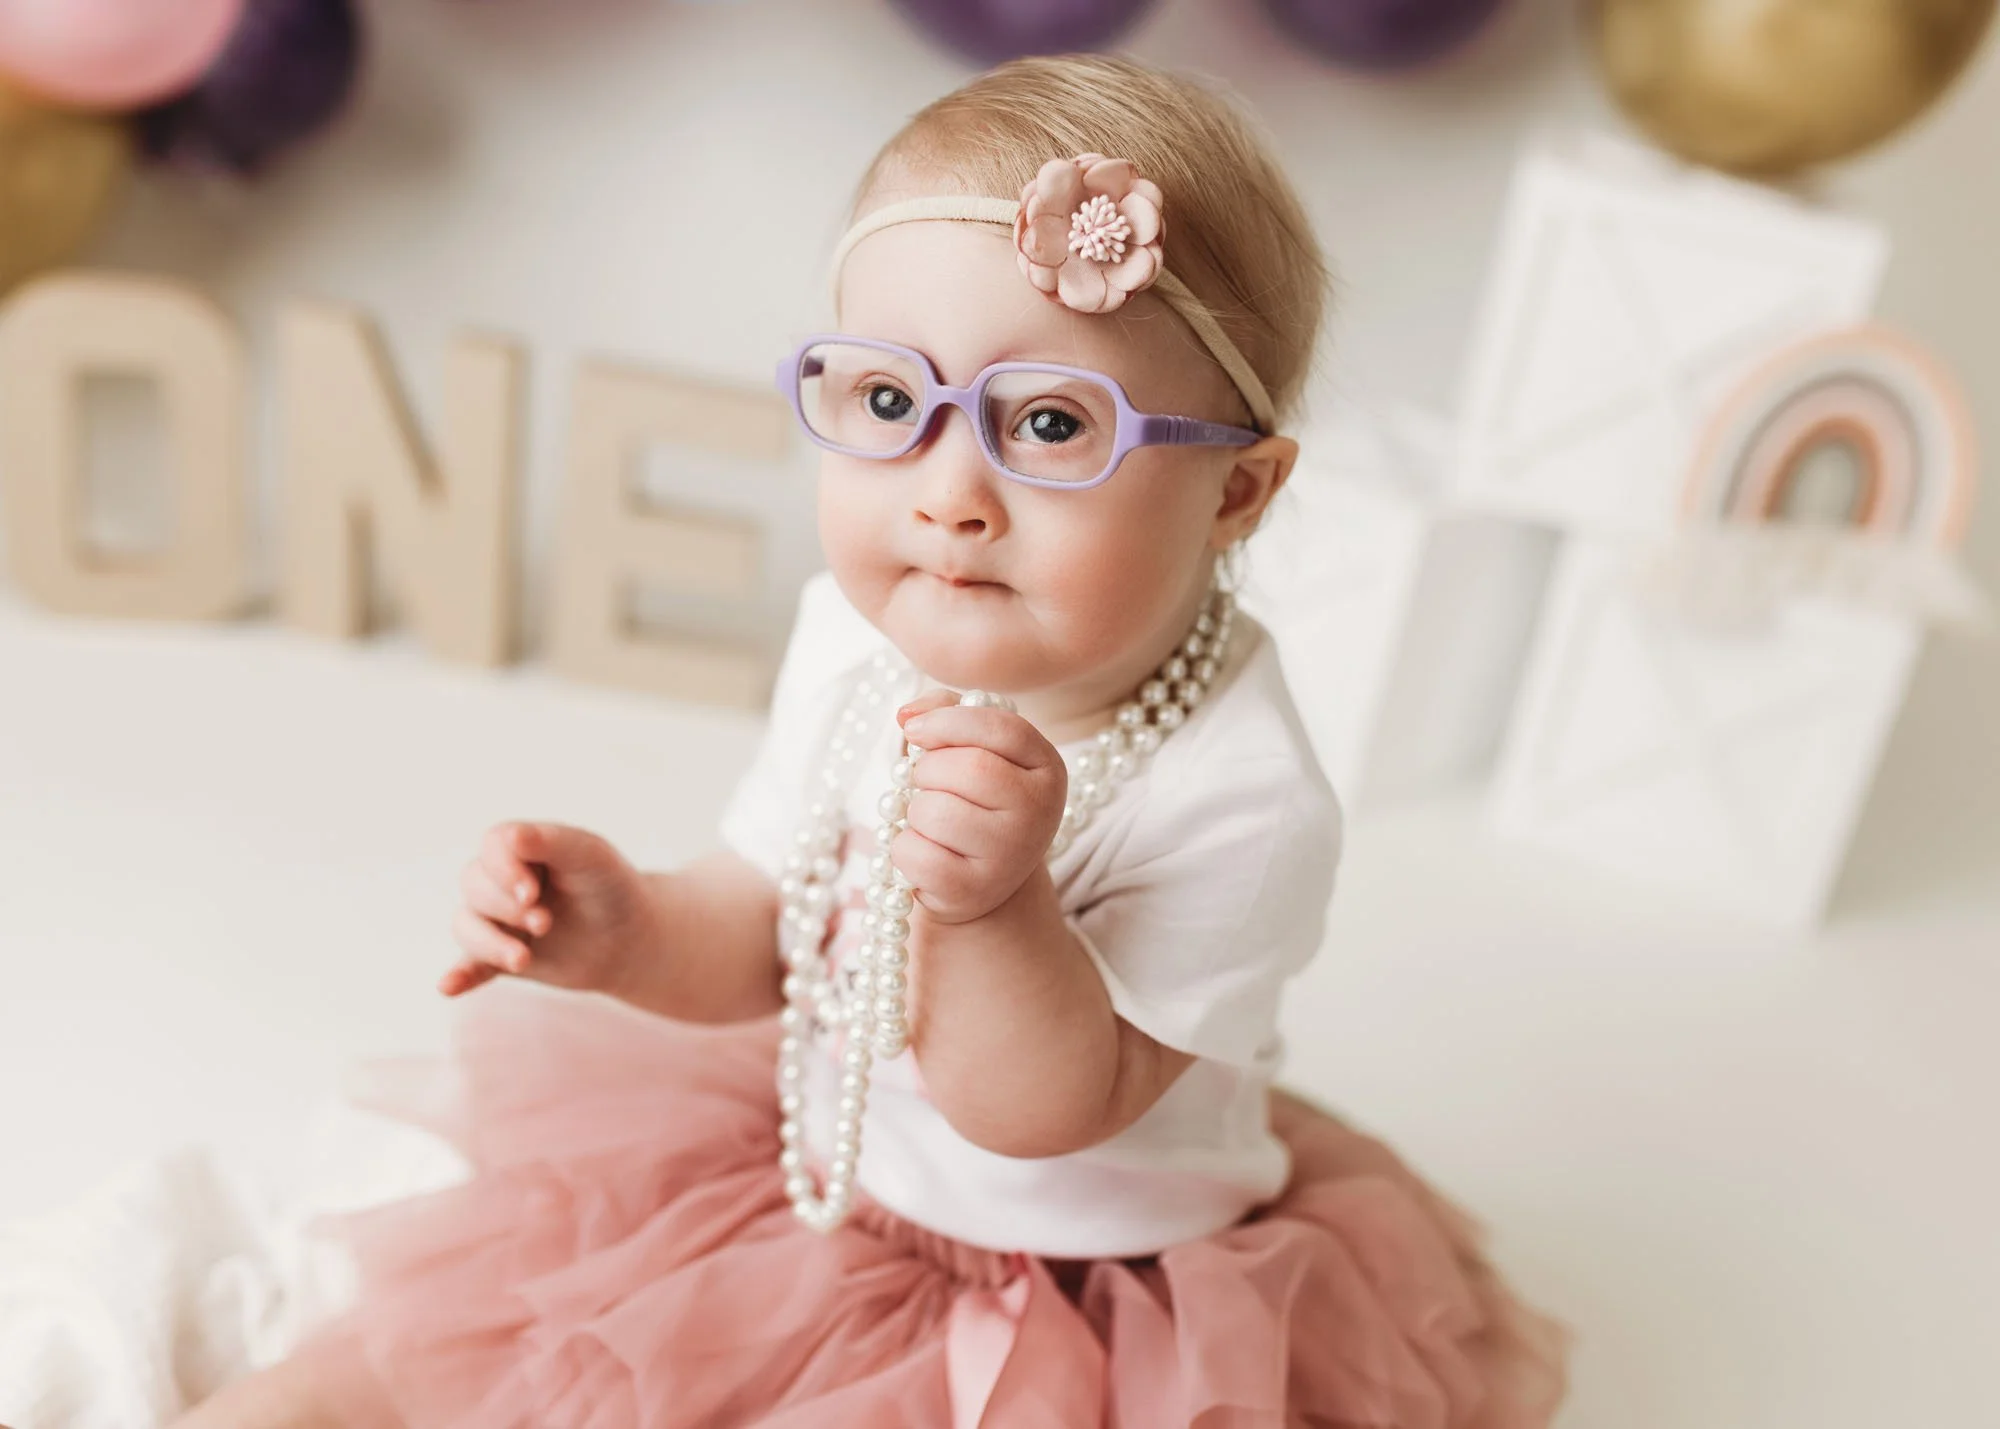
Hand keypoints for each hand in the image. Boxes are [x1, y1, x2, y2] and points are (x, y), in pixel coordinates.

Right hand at [441, 821, 659, 997]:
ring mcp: (497, 920)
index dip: (504, 870)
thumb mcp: (590, 857)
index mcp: (522, 847)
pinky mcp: (499, 957)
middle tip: (546, 924)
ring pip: (465, 925)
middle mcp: (501, 880)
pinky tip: (448, 987)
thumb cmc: (611, 886)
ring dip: (489, 943)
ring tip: (523, 959)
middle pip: (474, 885)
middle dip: (505, 907)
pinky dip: (458, 975)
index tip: (532, 893)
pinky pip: (469, 965)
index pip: (492, 847)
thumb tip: (508, 836)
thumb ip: (551, 842)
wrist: (632, 938)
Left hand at [891, 689, 1066, 925]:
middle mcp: (1040, 812)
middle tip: (927, 784)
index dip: (948, 722)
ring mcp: (1010, 855)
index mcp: (1047, 768)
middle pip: (967, 769)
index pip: (1001, 727)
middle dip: (927, 770)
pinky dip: (904, 848)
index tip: (913, 730)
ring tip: (933, 822)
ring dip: (914, 811)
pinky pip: (914, 853)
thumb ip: (946, 712)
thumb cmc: (971, 801)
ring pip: (934, 811)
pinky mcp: (972, 890)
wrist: (980, 878)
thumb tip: (907, 714)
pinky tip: (926, 852)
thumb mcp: (972, 749)